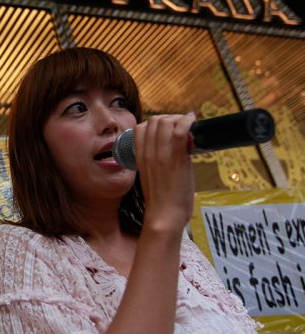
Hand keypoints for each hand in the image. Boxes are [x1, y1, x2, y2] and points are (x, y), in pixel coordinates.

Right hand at [133, 112, 196, 231]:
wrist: (164, 215)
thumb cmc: (161, 201)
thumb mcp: (151, 178)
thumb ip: (157, 163)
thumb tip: (172, 153)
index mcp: (140, 157)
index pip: (141, 128)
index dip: (156, 124)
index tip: (169, 129)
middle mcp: (148, 152)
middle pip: (154, 120)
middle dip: (170, 119)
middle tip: (182, 127)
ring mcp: (161, 154)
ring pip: (166, 122)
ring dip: (180, 119)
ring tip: (190, 127)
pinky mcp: (176, 157)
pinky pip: (180, 130)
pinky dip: (188, 122)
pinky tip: (194, 124)